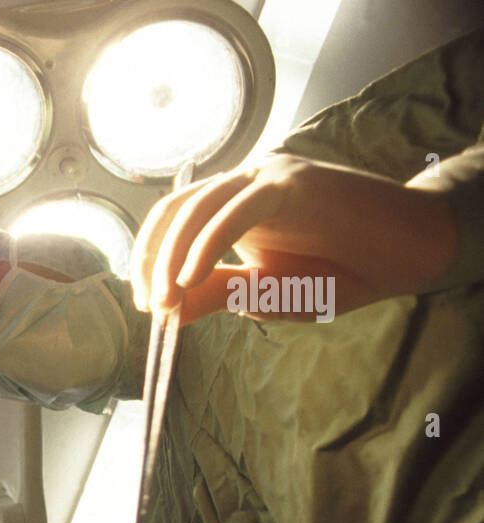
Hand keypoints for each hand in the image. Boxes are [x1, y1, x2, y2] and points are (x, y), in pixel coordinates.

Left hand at [130, 154, 456, 323]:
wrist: (407, 253)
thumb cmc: (339, 270)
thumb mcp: (265, 293)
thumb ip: (216, 294)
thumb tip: (167, 311)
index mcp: (230, 206)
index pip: (170, 221)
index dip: (148, 259)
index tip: (148, 305)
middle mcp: (243, 184)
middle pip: (174, 211)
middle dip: (151, 260)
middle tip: (153, 306)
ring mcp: (267, 178)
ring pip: (197, 207)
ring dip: (172, 257)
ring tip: (168, 299)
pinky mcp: (293, 184)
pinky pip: (235, 210)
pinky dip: (207, 244)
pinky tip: (191, 278)